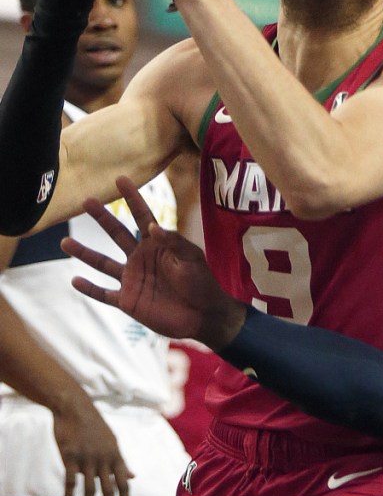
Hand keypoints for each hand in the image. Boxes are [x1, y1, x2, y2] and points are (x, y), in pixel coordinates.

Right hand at [52, 388, 133, 495]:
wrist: (74, 407)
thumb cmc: (93, 425)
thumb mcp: (111, 441)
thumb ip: (120, 462)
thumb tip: (133, 477)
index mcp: (115, 454)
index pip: (123, 482)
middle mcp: (103, 458)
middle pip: (109, 489)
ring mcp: (87, 458)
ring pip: (89, 489)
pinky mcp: (70, 457)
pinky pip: (70, 482)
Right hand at [61, 176, 246, 348]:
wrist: (203, 316)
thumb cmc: (202, 283)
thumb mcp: (191, 258)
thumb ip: (173, 241)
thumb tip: (153, 226)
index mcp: (157, 244)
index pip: (142, 216)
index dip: (132, 198)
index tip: (120, 179)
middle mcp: (140, 258)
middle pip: (116, 233)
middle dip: (101, 217)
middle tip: (86, 200)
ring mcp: (132, 279)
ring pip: (102, 263)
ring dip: (84, 253)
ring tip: (65, 242)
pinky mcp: (128, 300)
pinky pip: (104, 294)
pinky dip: (90, 289)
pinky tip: (75, 280)